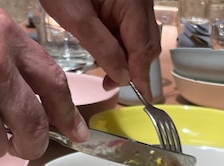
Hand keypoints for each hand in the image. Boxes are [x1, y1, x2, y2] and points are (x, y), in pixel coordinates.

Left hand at [43, 0, 160, 97]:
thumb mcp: (76, 17)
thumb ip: (102, 48)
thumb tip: (122, 77)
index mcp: (133, 3)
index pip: (143, 49)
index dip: (141, 76)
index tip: (141, 98)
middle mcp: (142, 1)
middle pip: (147, 45)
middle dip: (132, 67)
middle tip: (109, 82)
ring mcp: (136, 0)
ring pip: (140, 38)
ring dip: (126, 57)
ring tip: (104, 68)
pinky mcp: (127, 1)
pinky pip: (130, 28)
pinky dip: (120, 43)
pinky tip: (103, 48)